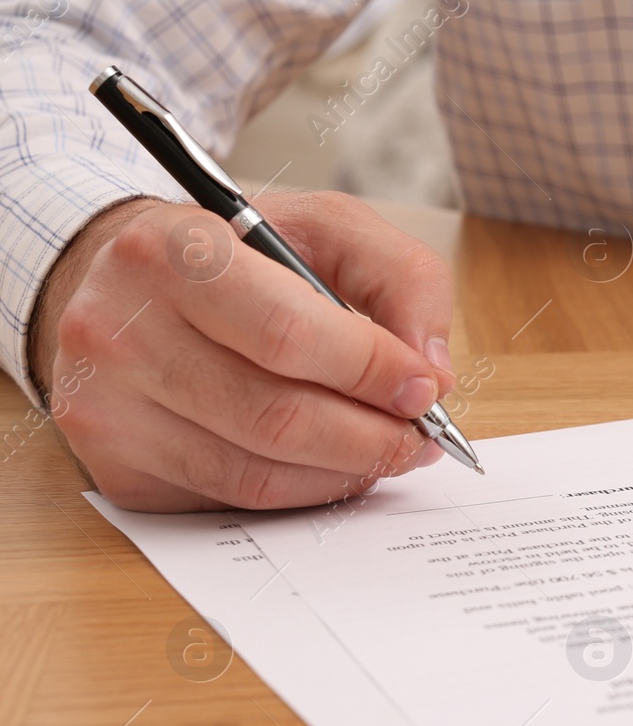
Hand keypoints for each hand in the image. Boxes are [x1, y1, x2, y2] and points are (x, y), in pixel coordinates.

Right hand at [28, 192, 457, 510]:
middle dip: (373, 437)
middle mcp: (120, 330)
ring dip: (345, 472)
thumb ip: (400, 279)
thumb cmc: (235, 254)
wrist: (120, 284)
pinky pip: (233, 498)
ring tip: (388, 451)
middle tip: (420, 439)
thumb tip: (430, 373)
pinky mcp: (118, 468)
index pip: (288, 335)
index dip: (373, 372)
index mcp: (171, 252)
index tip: (425, 390)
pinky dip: (302, 491)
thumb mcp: (325, 227)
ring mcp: (109, 408)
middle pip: (277, 417)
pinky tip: (331, 465)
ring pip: (258, 472)